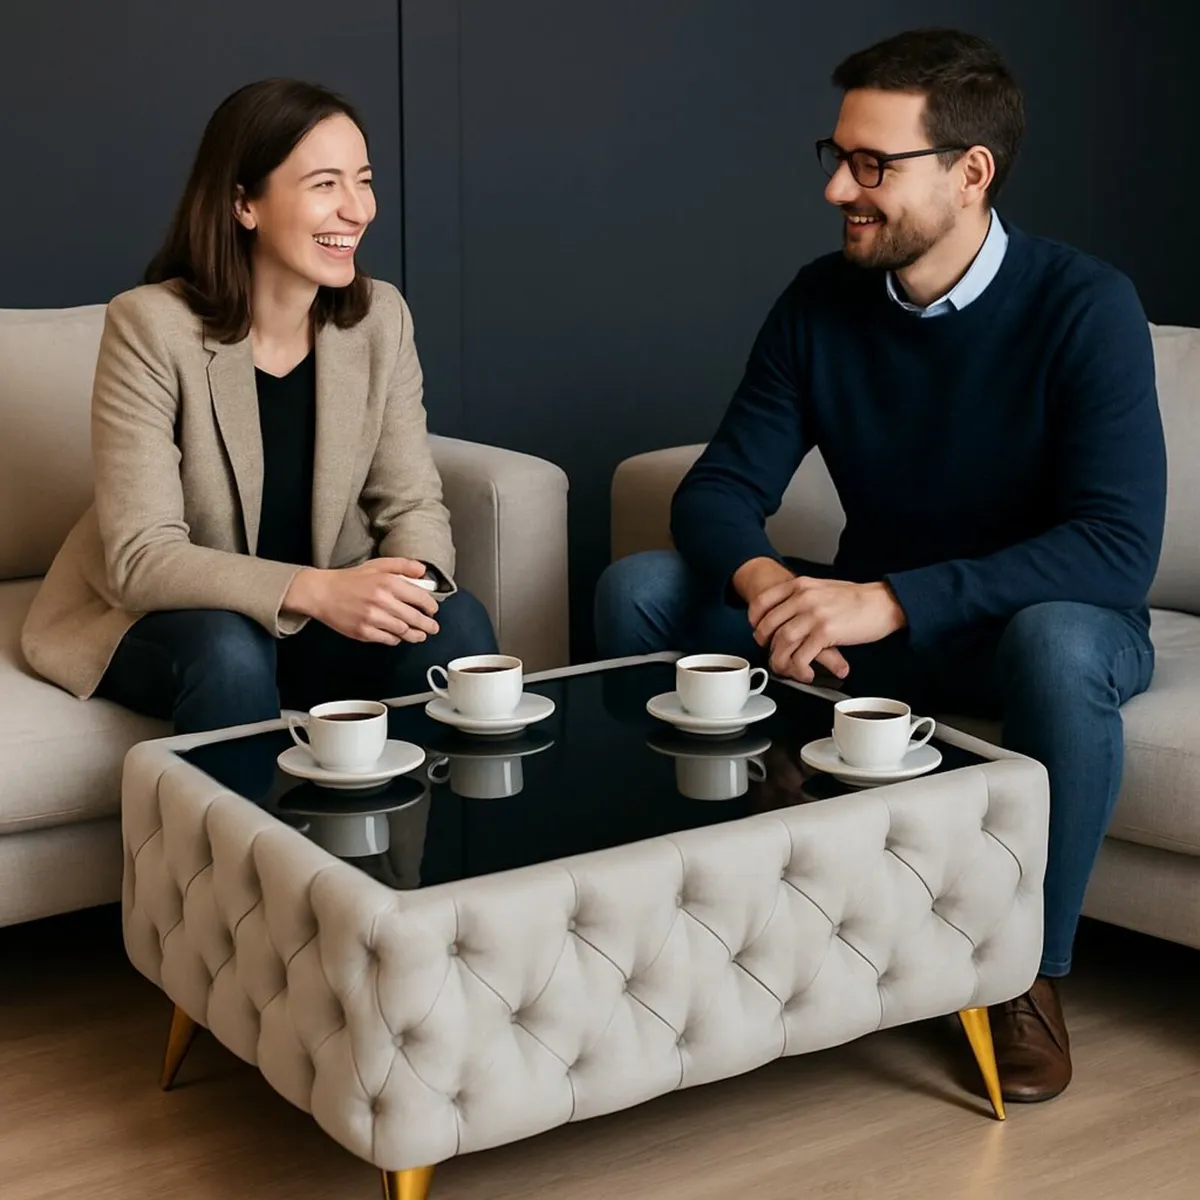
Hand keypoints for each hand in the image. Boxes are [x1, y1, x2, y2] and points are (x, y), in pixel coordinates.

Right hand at [284, 557, 439, 644]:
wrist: (322, 593)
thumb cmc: (351, 579)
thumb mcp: (378, 565)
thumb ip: (402, 565)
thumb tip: (423, 571)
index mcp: (388, 582)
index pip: (420, 598)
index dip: (431, 606)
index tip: (433, 610)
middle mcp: (382, 601)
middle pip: (415, 618)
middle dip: (428, 625)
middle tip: (433, 628)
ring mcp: (372, 618)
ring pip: (403, 631)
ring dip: (416, 635)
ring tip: (421, 635)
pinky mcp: (363, 632)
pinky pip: (388, 639)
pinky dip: (396, 639)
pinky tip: (398, 636)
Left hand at [732, 557, 850, 680]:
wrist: (882, 602)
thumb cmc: (855, 598)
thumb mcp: (821, 587)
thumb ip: (802, 595)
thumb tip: (784, 611)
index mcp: (800, 585)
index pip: (762, 601)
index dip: (754, 620)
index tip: (758, 631)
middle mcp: (803, 598)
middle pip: (768, 625)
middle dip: (765, 644)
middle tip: (771, 653)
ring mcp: (813, 615)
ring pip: (782, 642)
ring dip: (780, 660)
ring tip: (785, 668)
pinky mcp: (825, 632)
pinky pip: (801, 655)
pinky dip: (799, 668)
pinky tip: (805, 672)